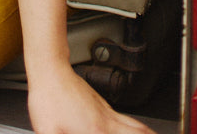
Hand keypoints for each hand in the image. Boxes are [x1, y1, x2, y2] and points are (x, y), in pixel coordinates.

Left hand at [28, 65, 154, 133]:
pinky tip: (141, 130)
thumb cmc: (48, 99)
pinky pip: (129, 119)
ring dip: (148, 133)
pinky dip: (141, 128)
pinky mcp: (103, 105)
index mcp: (95, 131)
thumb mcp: (48, 129)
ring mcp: (107, 112)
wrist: (50, 70)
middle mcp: (107, 122)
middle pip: (139, 132)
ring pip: (137, 126)